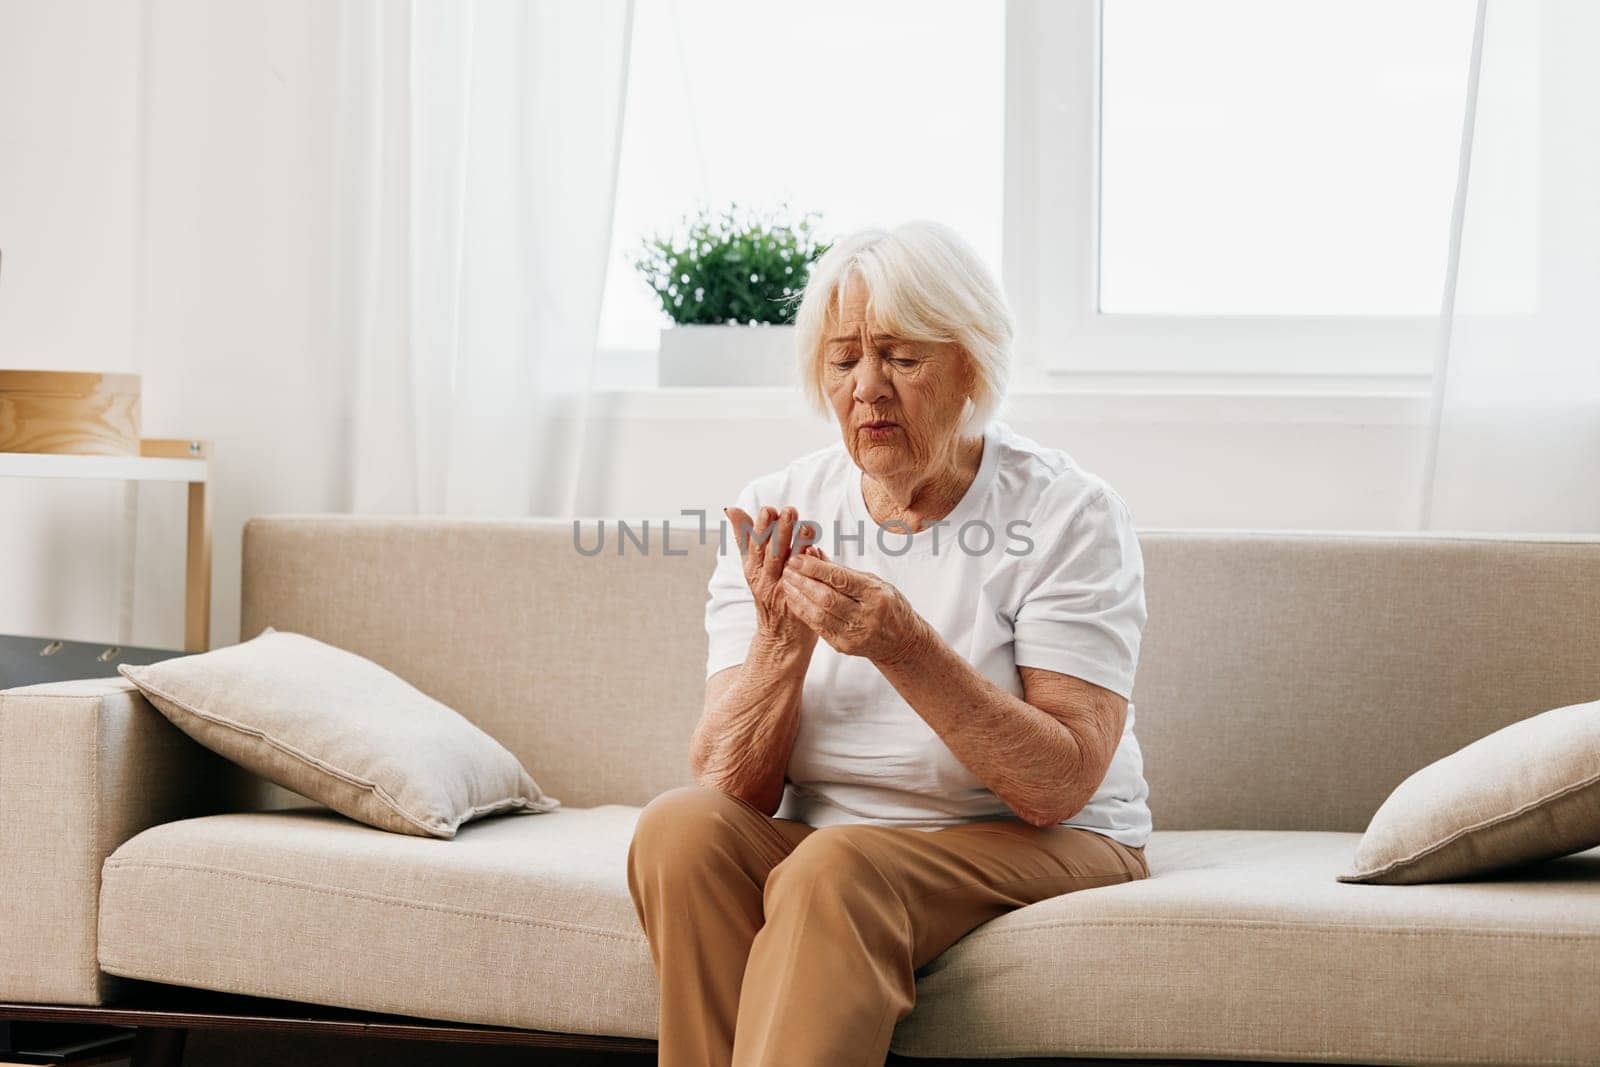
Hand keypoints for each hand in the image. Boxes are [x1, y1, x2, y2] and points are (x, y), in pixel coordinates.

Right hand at [724, 505, 820, 648]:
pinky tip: (817, 551)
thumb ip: (745, 537)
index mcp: (753, 569)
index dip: (760, 528)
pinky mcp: (800, 602)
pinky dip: (810, 566)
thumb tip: (732, 509)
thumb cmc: (769, 591)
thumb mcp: (752, 566)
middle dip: (780, 532)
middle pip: (772, 554)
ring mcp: (784, 592)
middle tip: (789, 511)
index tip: (768, 510)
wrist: (781, 635)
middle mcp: (766, 580)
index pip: (754, 545)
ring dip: (798, 545)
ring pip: (789, 566)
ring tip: (807, 526)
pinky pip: (806, 582)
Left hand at [779, 546, 927, 663]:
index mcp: (876, 595)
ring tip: (787, 581)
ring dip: (798, 596)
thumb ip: (843, 570)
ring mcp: (854, 635)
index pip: (841, 580)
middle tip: (787, 567)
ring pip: (819, 614)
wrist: (901, 642)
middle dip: (803, 581)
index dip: (816, 569)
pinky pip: (817, 627)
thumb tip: (815, 552)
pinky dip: (803, 611)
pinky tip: (794, 598)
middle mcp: (866, 616)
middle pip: (827, 598)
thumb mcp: (874, 582)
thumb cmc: (888, 605)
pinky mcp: (843, 646)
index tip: (798, 558)